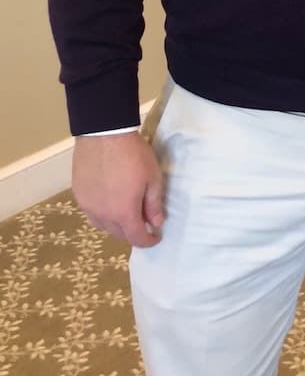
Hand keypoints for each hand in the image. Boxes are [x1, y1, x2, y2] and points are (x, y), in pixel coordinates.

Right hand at [71, 132, 164, 247]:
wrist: (104, 134)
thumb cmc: (133, 155)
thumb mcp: (153, 178)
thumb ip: (154, 204)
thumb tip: (156, 223)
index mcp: (123, 213)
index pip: (136, 238)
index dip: (148, 241)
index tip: (155, 237)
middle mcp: (103, 215)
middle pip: (118, 234)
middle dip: (133, 232)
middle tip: (143, 222)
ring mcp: (87, 205)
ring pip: (102, 225)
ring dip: (116, 225)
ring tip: (126, 214)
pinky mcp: (78, 194)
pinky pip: (91, 212)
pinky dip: (102, 214)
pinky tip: (109, 202)